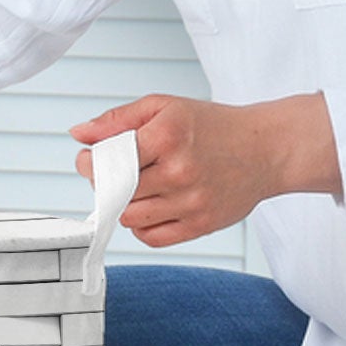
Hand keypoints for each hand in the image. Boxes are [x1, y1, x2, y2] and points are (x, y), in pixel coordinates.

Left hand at [68, 91, 340, 245]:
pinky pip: (152, 237)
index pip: (107, 161)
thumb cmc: (212, 126)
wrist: (266, 149)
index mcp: (167, 136)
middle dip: (105, 183)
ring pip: (129, 218)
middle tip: (115, 173)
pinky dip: (143, 226)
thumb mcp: (164, 107)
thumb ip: (118, 119)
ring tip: (137, 189)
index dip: (90, 163)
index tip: (89, 159)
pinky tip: (152, 207)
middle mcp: (179, 171)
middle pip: (115, 192)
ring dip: (123, 206)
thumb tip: (79, 135)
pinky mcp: (202, 224)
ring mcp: (191, 201)